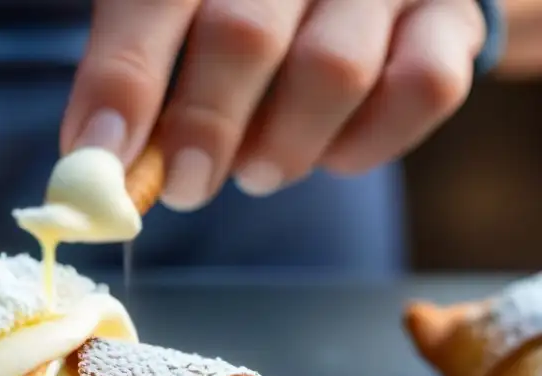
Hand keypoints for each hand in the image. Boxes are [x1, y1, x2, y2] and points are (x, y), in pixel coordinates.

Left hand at [61, 0, 486, 210]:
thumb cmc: (247, 5)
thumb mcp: (178, 16)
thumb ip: (135, 73)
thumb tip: (96, 162)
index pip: (155, 1)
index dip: (122, 83)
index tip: (99, 157)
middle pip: (243, 36)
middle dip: (203, 129)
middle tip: (186, 186)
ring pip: (333, 72)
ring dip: (283, 146)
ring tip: (258, 170)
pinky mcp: (450, 17)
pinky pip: (419, 92)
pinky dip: (366, 145)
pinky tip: (331, 152)